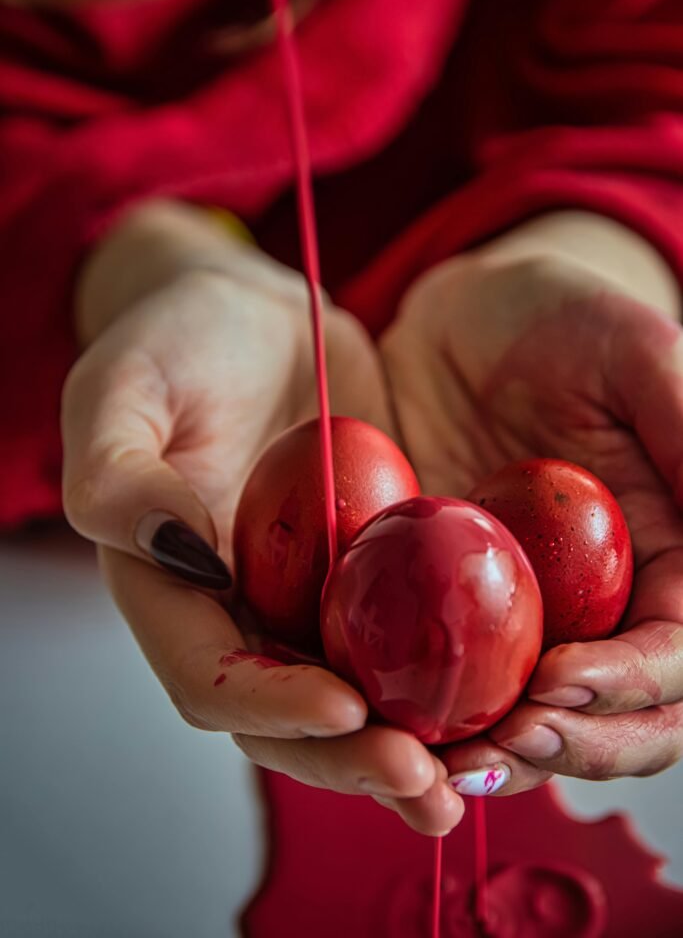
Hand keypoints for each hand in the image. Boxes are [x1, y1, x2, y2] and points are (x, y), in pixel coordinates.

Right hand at [62, 201, 463, 835]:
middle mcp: (235, 614)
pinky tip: (497, 710)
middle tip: (424, 782)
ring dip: (401, 751)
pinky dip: (441, 685)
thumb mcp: (122, 388)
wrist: (257, 322)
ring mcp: (302, 601)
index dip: (271, 706)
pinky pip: (400, 644)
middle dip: (349, 758)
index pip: (208, 676)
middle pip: (283, 719)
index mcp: (168, 589)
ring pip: (347, 702)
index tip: (346, 708)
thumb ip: (116, 475)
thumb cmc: (178, 342)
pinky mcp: (363, 578)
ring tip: (469, 779)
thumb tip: (176, 556)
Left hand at [381, 212, 682, 796]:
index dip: (629, 686)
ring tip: (435, 762)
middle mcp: (609, 608)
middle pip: (613, 717)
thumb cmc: (556, 319)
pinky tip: (380, 721)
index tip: (558, 681)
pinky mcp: (451, 613)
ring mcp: (529, 618)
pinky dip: (423, 715)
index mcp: (672, 563)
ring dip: (492, 755)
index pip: (674, 657)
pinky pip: (445, 680)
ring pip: (530, 720)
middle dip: (565, 745)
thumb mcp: (633, 351)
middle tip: (499, 743)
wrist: (455, 323)